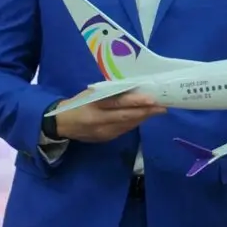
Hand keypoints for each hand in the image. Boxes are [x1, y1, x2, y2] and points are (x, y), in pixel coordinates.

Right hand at [51, 89, 165, 142]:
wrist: (63, 124)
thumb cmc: (78, 103)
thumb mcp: (90, 94)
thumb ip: (109, 92)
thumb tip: (133, 88)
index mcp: (94, 106)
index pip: (118, 103)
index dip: (136, 102)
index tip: (152, 99)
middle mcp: (99, 121)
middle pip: (126, 117)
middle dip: (146, 112)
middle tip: (163, 106)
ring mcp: (103, 132)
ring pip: (128, 125)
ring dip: (143, 118)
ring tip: (157, 110)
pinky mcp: (105, 139)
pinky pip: (124, 130)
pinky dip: (134, 123)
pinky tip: (143, 118)